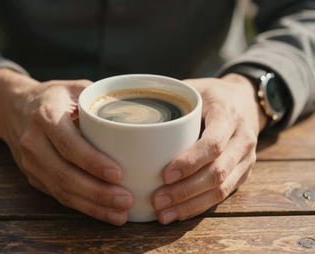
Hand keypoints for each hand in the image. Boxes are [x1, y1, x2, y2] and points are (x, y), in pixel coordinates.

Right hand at [0, 69, 132, 224]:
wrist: (14, 107)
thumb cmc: (53, 96)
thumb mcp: (74, 87)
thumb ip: (100, 99)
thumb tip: (136, 116)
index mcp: (45, 116)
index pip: (69, 144)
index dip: (93, 162)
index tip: (118, 174)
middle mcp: (34, 142)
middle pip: (65, 174)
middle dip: (98, 192)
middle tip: (126, 200)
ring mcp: (31, 163)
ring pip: (62, 190)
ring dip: (93, 205)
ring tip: (121, 213)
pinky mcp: (34, 177)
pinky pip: (59, 196)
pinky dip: (83, 207)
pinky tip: (105, 212)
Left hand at [152, 74, 267, 223]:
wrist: (246, 100)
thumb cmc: (213, 94)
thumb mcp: (195, 87)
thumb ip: (170, 98)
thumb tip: (132, 111)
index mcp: (228, 114)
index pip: (213, 144)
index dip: (190, 162)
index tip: (165, 174)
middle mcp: (242, 139)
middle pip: (217, 173)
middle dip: (185, 190)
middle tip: (157, 200)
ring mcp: (246, 158)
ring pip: (222, 189)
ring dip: (191, 204)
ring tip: (164, 214)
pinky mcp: (243, 172)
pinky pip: (224, 194)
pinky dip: (201, 206)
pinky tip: (180, 212)